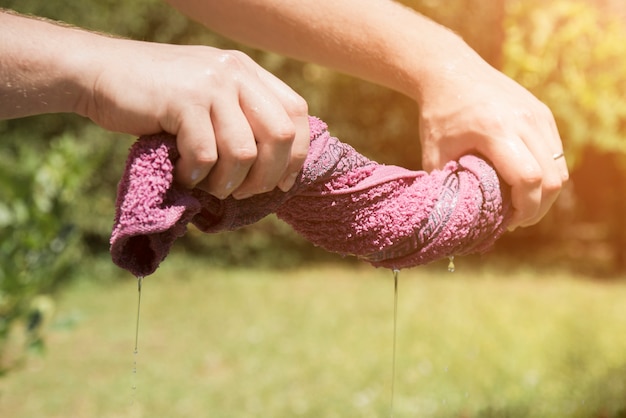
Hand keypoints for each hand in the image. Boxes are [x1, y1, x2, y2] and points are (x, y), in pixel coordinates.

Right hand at [80, 40, 308, 198]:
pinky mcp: (183, 101)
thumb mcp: (209, 94)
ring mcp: (210, 84)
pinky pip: (206, 155)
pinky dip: (195, 176)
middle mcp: (235, 73)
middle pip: (280, 135)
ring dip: (228, 182)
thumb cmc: (158, 96)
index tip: (282, 182)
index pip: (297, 112)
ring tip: (207, 184)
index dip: (297, 154)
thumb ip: (241, 115)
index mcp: (248, 71)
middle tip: (242, 192)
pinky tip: (181, 174)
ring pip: (244, 152)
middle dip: (267, 175)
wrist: (101, 72)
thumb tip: (276, 166)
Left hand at [417, 54, 568, 229]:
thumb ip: (448, 186)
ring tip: (522, 205)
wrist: (451, 71)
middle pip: (552, 179)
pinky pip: (556, 153)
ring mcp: (538, 115)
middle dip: (539, 207)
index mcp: (496, 130)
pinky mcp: (543, 113)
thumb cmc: (439, 115)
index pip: (529, 179)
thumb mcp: (434, 153)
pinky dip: (546, 173)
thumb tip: (458, 220)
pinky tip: (525, 183)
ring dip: (546, 193)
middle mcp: (525, 121)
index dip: (525, 209)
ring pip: (559, 167)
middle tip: (517, 220)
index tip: (508, 222)